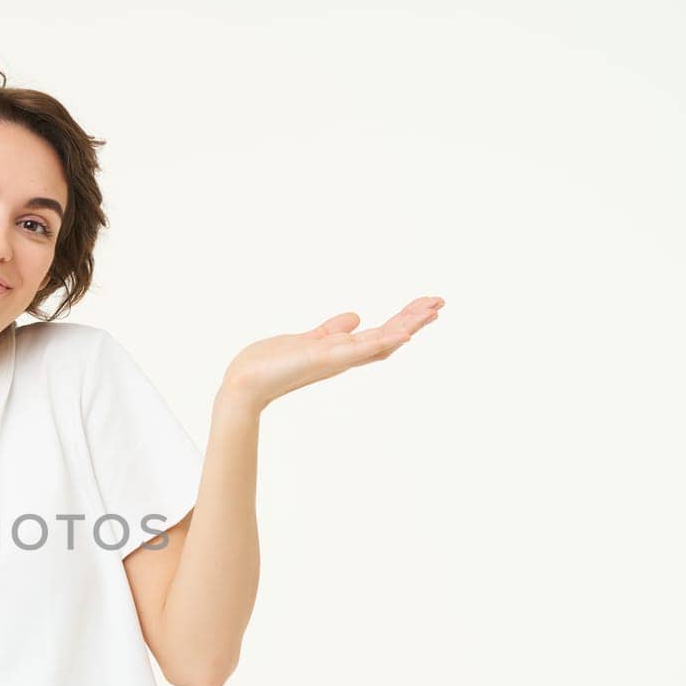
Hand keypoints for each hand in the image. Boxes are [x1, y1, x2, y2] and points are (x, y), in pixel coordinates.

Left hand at [222, 295, 445, 411]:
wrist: (246, 382)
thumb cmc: (271, 364)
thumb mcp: (308, 340)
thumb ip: (332, 330)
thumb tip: (356, 317)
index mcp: (341, 351)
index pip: (380, 335)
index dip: (404, 321)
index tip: (426, 305)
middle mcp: (344, 357)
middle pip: (388, 338)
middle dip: (414, 319)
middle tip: (440, 302)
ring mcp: (337, 359)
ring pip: (381, 342)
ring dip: (408, 325)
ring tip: (432, 311)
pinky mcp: (325, 358)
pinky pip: (360, 350)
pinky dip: (383, 342)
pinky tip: (404, 334)